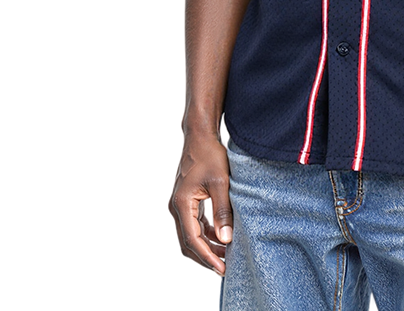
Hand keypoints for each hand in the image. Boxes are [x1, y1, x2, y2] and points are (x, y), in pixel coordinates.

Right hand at [168, 133, 233, 274]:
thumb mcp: (221, 182)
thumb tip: (226, 238)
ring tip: (226, 254)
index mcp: (182, 204)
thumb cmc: (210, 154)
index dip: (207, 256)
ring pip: (191, 234)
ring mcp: (181, 204)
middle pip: (188, 242)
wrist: (201, 136)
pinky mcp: (187, 200)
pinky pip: (195, 224)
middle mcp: (177, 206)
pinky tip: (221, 236)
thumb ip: (222, 211)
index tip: (222, 268)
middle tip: (225, 267)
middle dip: (206, 256)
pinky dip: (206, 233)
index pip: (192, 239)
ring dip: (207, 245)